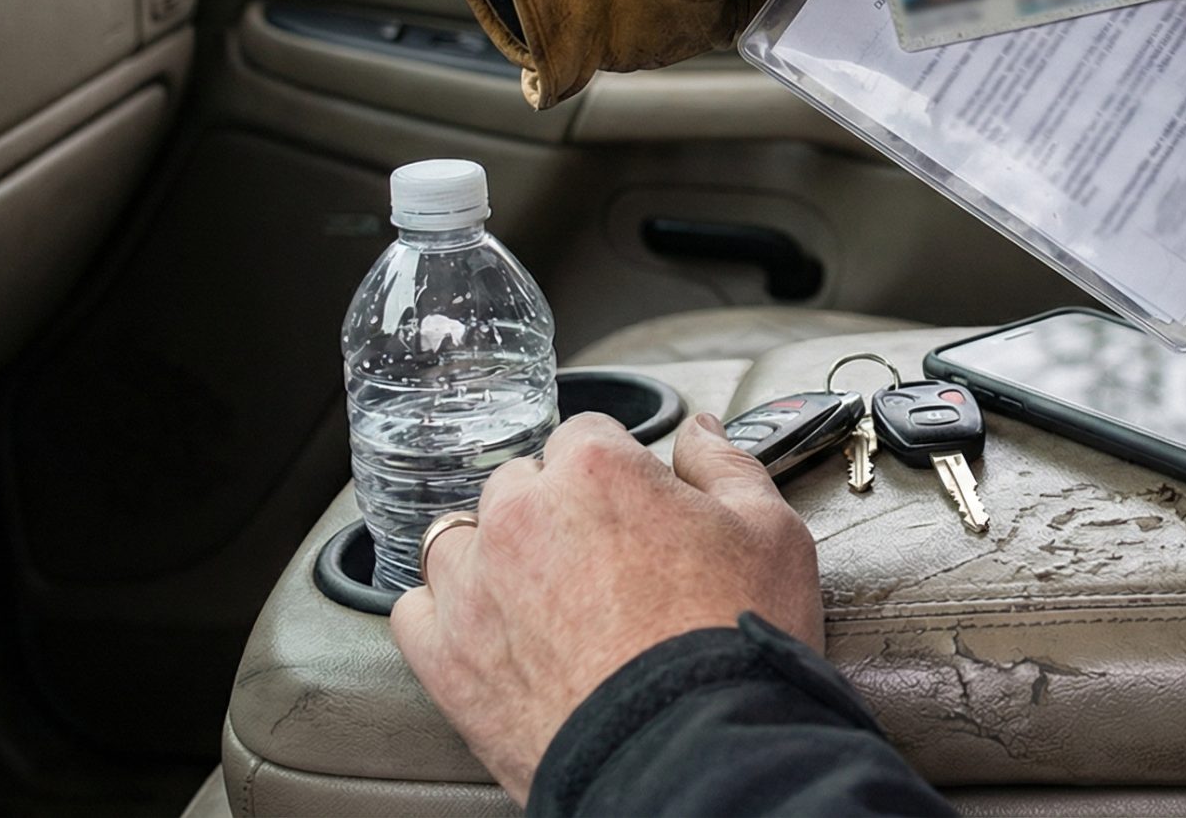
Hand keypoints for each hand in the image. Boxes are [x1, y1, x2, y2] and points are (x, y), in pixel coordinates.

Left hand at [391, 412, 821, 803]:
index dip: (619, 470)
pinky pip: (416, 611)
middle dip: (556, 510)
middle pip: (520, 483)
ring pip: (459, 540)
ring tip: (542, 598)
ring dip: (493, 555)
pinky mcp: (445, 657)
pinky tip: (492, 633)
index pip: (587, 433)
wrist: (687, 753)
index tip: (637, 508)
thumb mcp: (769, 533)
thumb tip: (700, 432)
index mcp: (594, 471)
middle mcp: (520, 515)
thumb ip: (726, 465)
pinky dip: (447, 616)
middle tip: (604, 562)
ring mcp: (473, 586)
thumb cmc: (729, 644)